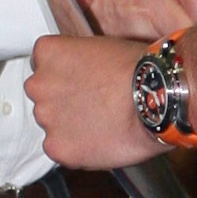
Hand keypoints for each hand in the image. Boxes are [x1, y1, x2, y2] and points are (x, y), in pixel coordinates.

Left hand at [26, 30, 153, 169]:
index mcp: (47, 53)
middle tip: (92, 104)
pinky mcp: (57, 147)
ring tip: (100, 123)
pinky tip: (99, 140)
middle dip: (63, 100)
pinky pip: (60, 149)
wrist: (157, 100)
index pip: (42, 64)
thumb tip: (80, 73)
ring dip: (68, 124)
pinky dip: (75, 148)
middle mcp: (39, 85)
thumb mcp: (102, 47)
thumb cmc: (139, 70)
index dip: (64, 75)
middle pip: (43, 95)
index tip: (79, 81)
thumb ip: (79, 61)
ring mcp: (46, 118)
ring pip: (51, 123)